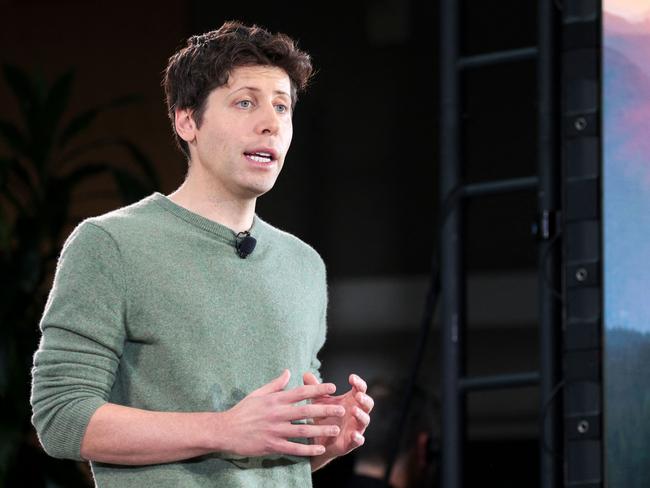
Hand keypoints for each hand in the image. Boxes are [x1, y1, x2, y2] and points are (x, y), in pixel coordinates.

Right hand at [218, 369, 345, 456]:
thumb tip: (288, 372)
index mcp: (275, 400)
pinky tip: (319, 448)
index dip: (317, 389)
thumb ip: (275, 384)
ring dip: (320, 429)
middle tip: (341, 410)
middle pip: (305, 410)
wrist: (225, 430)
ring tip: (336, 429)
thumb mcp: (258, 393)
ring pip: (302, 430)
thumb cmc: (242, 411)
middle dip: (325, 409)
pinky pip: (293, 448)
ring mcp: (275, 430)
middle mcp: (277, 414)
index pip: (300, 392)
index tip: (332, 387)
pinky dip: (307, 449)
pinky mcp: (271, 445)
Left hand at [303, 372, 373, 463]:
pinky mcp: (351, 442)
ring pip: (365, 420)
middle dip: (364, 399)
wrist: (318, 439)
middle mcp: (356, 413)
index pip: (360, 389)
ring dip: (361, 415)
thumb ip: (315, 389)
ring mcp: (356, 427)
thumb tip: (306, 374)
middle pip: (368, 404)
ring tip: (353, 411)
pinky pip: (359, 440)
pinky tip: (354, 434)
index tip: (351, 377)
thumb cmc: (323, 416)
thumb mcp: (319, 401)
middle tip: (358, 395)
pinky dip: (358, 437)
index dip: (358, 383)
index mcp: (351, 401)